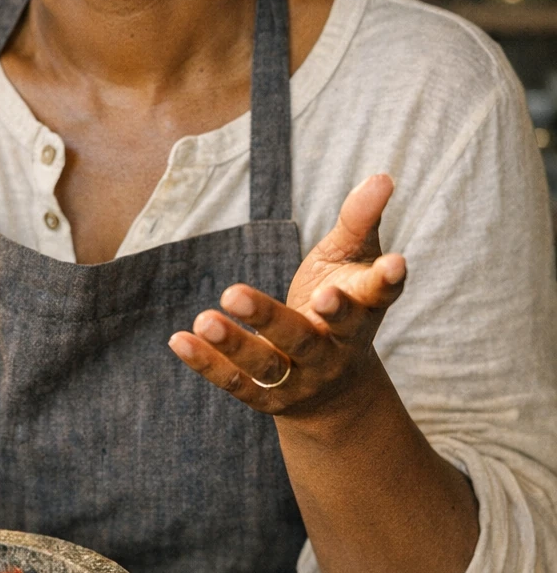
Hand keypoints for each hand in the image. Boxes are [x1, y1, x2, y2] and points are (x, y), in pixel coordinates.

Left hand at [169, 174, 405, 420]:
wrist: (336, 385)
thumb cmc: (343, 300)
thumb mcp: (352, 260)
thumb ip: (360, 222)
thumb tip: (382, 175)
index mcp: (361, 314)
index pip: (376, 298)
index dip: (386, 280)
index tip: (394, 261)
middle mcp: (334, 352)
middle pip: (306, 338)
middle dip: (275, 319)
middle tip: (242, 293)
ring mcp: (301, 377)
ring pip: (268, 364)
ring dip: (235, 344)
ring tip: (205, 319)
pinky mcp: (270, 396)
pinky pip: (237, 382)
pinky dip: (207, 365)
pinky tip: (178, 339)